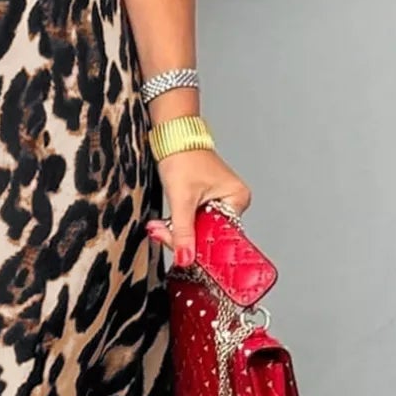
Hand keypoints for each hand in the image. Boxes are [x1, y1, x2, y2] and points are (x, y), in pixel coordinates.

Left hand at [146, 149, 250, 268]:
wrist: (171, 136)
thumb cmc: (182, 156)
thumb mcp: (181, 199)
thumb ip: (183, 232)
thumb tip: (186, 259)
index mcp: (236, 198)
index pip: (222, 236)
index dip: (201, 247)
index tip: (184, 256)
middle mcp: (232, 200)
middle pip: (209, 234)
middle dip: (184, 238)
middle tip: (161, 234)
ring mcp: (218, 200)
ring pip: (198, 229)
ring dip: (177, 231)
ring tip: (159, 227)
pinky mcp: (204, 200)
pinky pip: (193, 220)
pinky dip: (178, 224)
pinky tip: (165, 224)